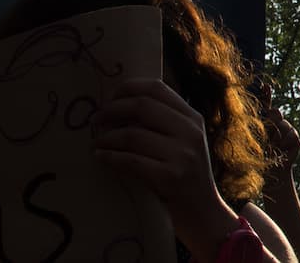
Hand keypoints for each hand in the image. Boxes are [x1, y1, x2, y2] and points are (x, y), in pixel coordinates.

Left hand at [92, 79, 235, 246]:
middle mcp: (191, 131)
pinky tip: (101, 157)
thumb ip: (164, 122)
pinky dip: (110, 157)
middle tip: (96, 120)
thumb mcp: (184, 141)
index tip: (110, 98)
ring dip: (106, 138)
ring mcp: (183, 154)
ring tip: (97, 143)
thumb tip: (120, 104)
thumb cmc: (185, 174)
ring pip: (132, 134)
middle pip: (142, 106)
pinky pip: (130, 160)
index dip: (127, 88)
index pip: (156, 88)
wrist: (203, 211)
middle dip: (112, 110)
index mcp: (193, 118)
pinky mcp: (171, 176)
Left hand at [257, 83, 299, 179]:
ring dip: (279, 137)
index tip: (265, 86)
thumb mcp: (257, 139)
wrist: (272, 172)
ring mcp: (287, 130)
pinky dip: (286, 144)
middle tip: (270, 133)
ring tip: (274, 148)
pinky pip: (292, 135)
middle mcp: (277, 124)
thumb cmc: (259, 157)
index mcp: (265, 123)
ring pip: (285, 125)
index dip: (266, 94)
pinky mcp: (295, 139)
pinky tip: (283, 151)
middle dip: (273, 119)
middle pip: (276, 112)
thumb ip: (264, 124)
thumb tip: (273, 109)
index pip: (265, 105)